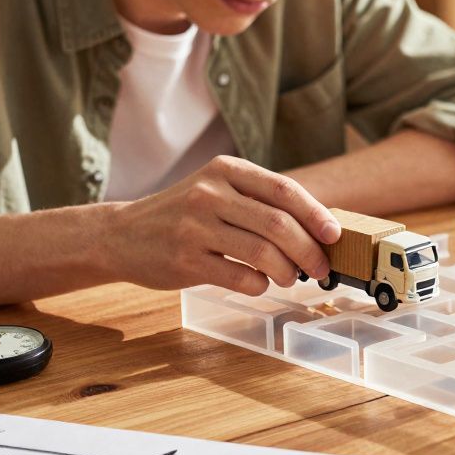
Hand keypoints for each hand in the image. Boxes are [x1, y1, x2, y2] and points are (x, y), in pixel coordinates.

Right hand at [103, 156, 340, 294]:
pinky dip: (259, 284)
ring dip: (287, 271)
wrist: (120, 234)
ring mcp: (195, 227)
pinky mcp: (184, 260)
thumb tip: (315, 229)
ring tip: (290, 278)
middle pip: (278, 223)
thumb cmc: (182, 214)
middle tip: (320, 268)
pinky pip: (238, 276)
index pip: (284, 190)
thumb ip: (258, 201)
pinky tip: (260, 283)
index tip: (334, 235)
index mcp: (225, 170)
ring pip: (262, 252)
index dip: (316, 214)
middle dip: (309, 250)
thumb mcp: (216, 190)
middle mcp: (210, 193)